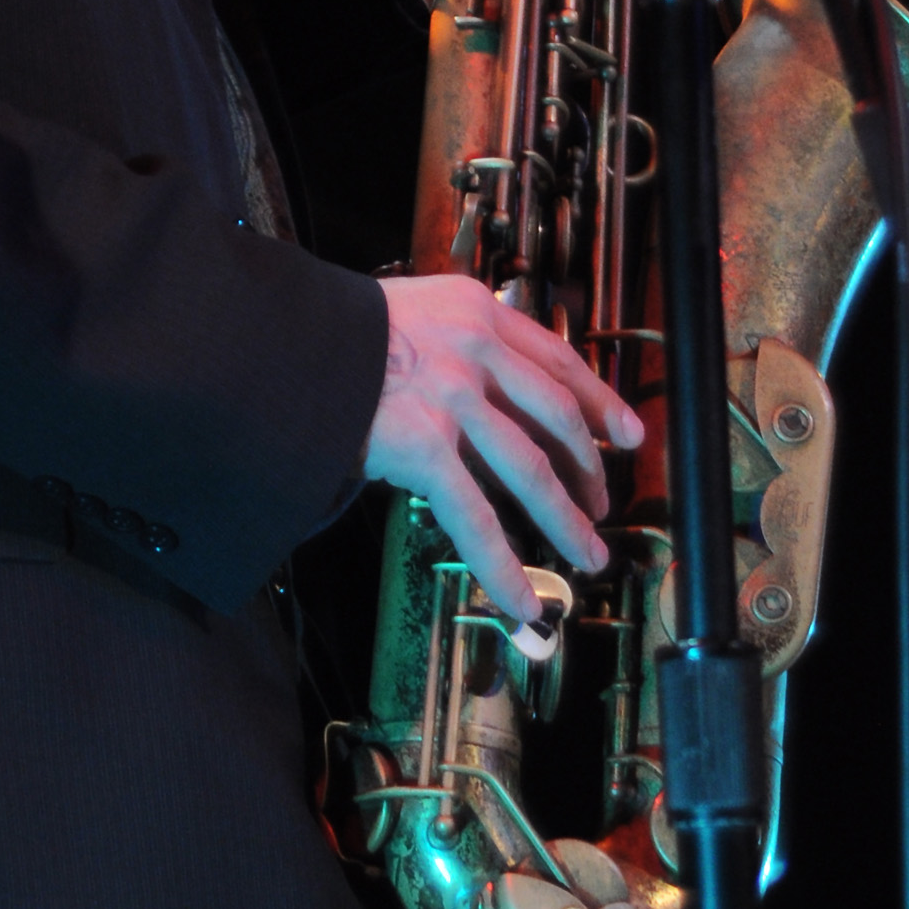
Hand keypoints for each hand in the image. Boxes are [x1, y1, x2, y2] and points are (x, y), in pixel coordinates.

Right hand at [363, 273, 643, 624]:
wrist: (280, 340)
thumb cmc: (333, 333)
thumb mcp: (409, 311)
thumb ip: (454, 341)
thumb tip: (492, 395)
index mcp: (474, 310)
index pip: (556, 358)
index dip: (600, 401)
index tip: (628, 433)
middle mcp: (474, 348)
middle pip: (556, 414)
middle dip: (588, 467)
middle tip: (602, 502)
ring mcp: (452, 397)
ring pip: (530, 469)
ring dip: (566, 519)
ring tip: (587, 553)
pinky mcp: (424, 445)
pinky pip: (475, 518)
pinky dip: (502, 564)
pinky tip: (520, 597)